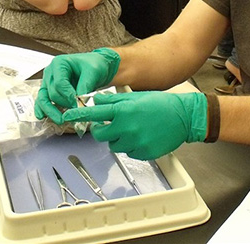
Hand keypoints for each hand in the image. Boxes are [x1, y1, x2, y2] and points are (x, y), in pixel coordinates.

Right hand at [34, 48, 120, 123]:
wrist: (97, 66)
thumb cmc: (95, 65)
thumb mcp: (93, 73)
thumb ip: (84, 87)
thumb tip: (78, 104)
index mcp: (59, 63)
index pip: (59, 83)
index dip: (68, 96)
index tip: (78, 104)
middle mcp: (50, 72)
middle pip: (53, 93)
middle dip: (65, 104)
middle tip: (78, 112)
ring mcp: (48, 82)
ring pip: (44, 99)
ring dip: (51, 111)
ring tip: (61, 120)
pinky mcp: (49, 91)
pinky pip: (42, 101)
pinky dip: (42, 109)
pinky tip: (42, 117)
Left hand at [62, 92, 207, 159]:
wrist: (183, 117)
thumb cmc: (161, 104)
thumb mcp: (135, 97)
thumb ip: (114, 99)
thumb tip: (98, 99)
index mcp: (123, 110)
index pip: (95, 113)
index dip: (78, 115)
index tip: (66, 116)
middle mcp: (126, 127)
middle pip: (100, 135)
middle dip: (102, 130)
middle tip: (112, 124)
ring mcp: (135, 142)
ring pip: (114, 145)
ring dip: (118, 138)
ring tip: (134, 129)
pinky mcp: (142, 153)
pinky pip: (128, 153)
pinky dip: (131, 146)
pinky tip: (142, 136)